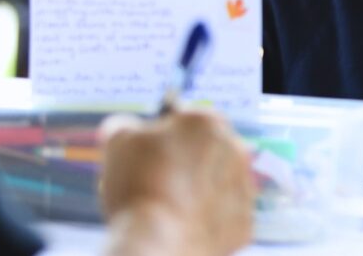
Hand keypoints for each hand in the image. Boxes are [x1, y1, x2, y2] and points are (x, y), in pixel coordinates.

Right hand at [99, 110, 254, 255]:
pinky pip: (222, 215)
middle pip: (205, 151)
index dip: (164, 138)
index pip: (186, 121)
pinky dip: (204, 220)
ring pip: (216, 183)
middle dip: (184, 163)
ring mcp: (244, 185)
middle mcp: (235, 148)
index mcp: (207, 122)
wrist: (160, 241)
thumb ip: (126, 125)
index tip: (149, 155)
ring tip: (167, 208)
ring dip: (197, 191)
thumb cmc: (139, 186)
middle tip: (155, 184)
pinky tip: (182, 226)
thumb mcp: (118, 140)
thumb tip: (129, 127)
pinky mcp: (244, 220)